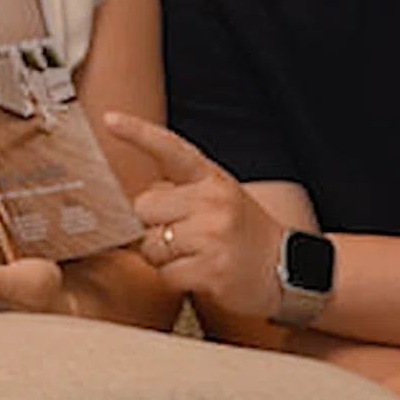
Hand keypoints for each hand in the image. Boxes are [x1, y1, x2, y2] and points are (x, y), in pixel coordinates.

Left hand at [102, 111, 292, 318]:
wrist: (289, 270)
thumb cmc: (245, 235)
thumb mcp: (220, 200)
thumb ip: (182, 193)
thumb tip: (138, 203)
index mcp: (213, 179)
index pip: (171, 149)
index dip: (138, 133)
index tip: (110, 120)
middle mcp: (213, 202)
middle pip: (143, 208)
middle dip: (153, 226)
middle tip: (183, 236)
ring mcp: (213, 235)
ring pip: (151, 245)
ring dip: (164, 257)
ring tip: (195, 256)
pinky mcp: (212, 269)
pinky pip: (166, 274)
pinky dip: (176, 279)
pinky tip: (200, 274)